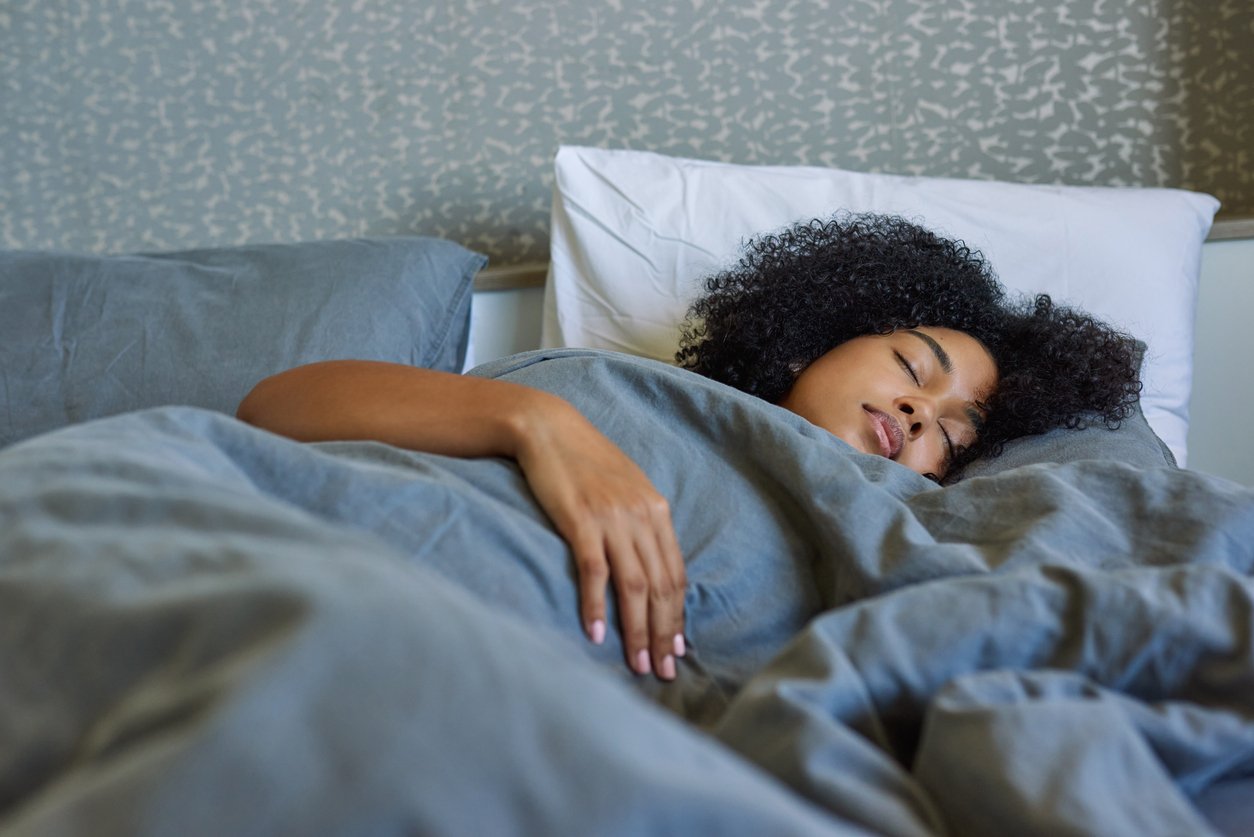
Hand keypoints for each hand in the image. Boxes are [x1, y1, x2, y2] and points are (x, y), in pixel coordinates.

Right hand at [513, 402, 686, 680]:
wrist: (548, 428)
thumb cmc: (584, 462)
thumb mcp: (625, 489)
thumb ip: (641, 524)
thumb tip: (650, 569)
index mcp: (657, 510)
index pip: (675, 574)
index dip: (677, 616)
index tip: (676, 649)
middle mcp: (642, 515)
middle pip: (660, 586)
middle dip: (662, 633)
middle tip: (662, 672)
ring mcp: (612, 518)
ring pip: (635, 585)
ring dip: (637, 629)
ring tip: (636, 663)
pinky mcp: (581, 519)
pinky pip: (595, 571)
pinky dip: (597, 605)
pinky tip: (596, 632)